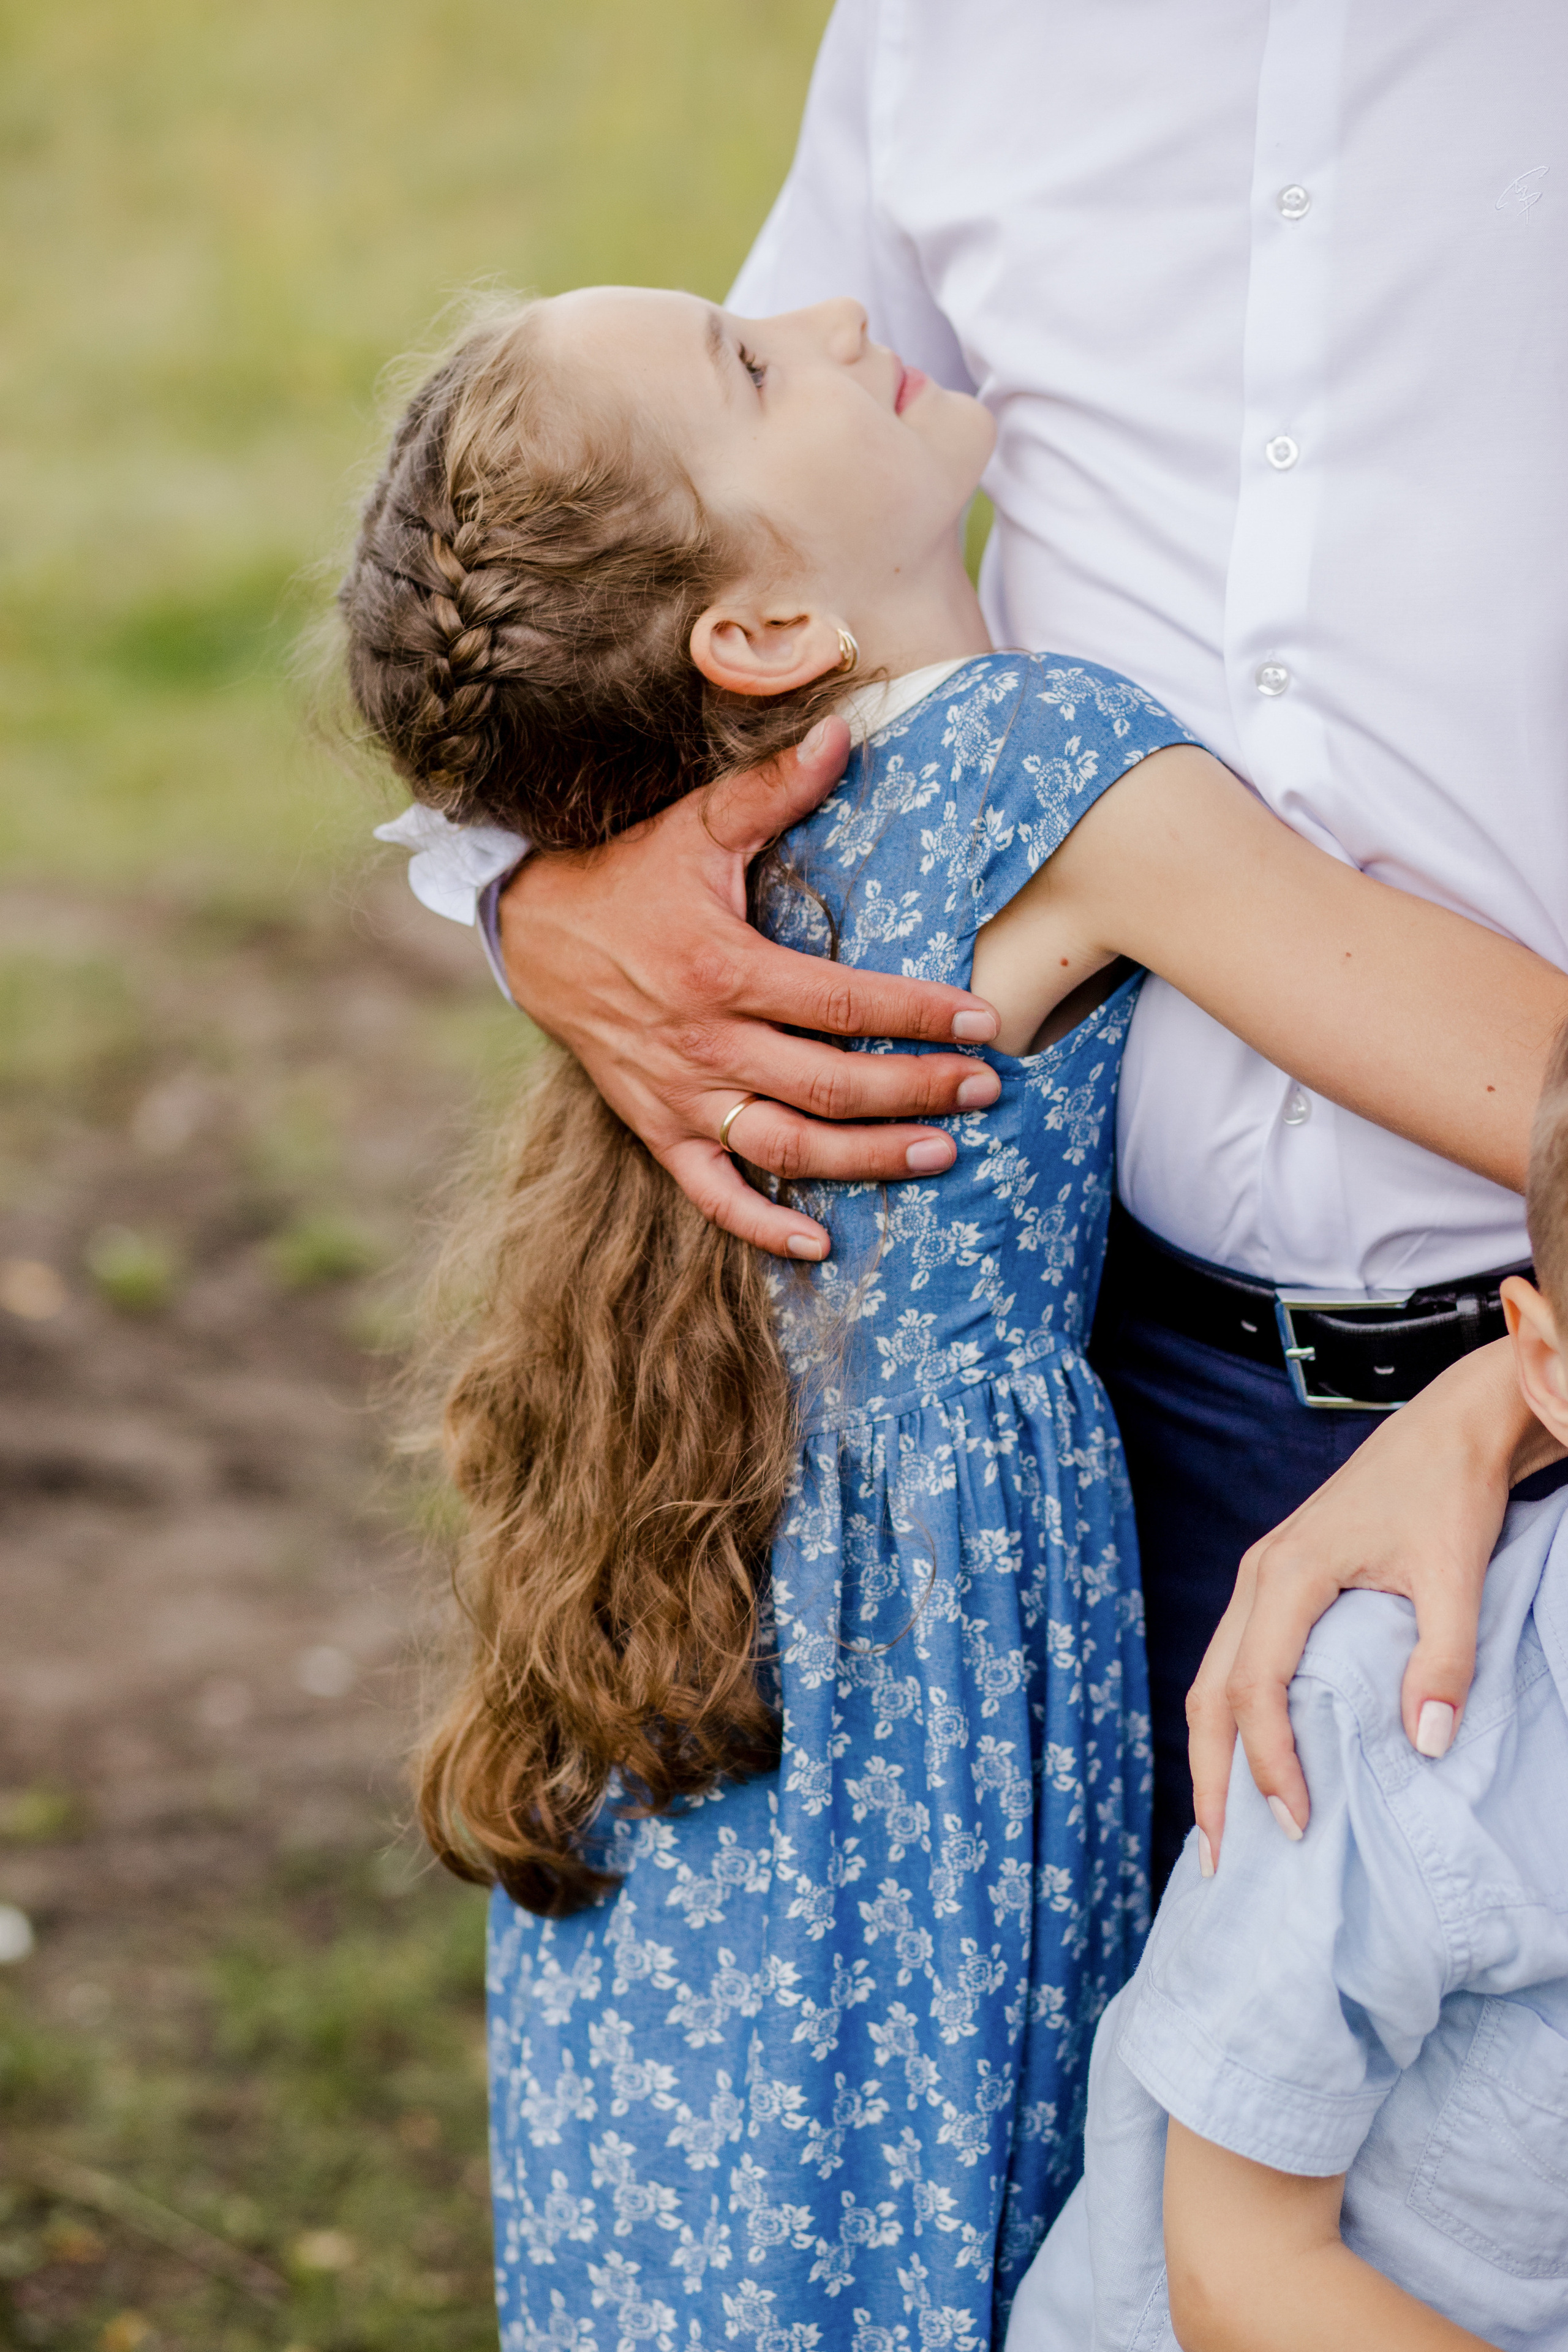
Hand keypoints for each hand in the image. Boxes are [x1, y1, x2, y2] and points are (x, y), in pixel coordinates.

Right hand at [497, 716, 1001, 1256]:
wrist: (531, 929)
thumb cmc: (629, 875)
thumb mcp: (697, 826)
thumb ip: (773, 789)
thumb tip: (847, 729)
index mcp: (723, 969)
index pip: (844, 1004)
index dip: (919, 1016)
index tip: (985, 1023)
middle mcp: (704, 1044)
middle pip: (830, 1085)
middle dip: (916, 1091)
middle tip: (984, 1090)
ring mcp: (679, 1096)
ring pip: (787, 1147)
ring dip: (867, 1160)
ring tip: (940, 1154)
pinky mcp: (654, 1128)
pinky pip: (712, 1193)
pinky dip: (763, 1226)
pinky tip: (822, 1244)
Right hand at [1188, 1338, 1561, 1866]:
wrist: (1450, 1426)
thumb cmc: (1449, 1491)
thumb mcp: (1455, 1575)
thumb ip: (1441, 1660)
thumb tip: (1426, 1745)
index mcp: (1289, 1574)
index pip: (1255, 1687)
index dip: (1269, 1761)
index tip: (1299, 1824)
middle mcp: (1258, 1576)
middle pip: (1209, 1691)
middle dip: (1212, 1777)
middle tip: (1223, 1859)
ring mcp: (1261, 1576)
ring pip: (1213, 1676)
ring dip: (1216, 1751)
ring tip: (1226, 1826)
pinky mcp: (1279, 1581)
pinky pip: (1236, 1659)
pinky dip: (1234, 1717)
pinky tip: (1252, 1757)